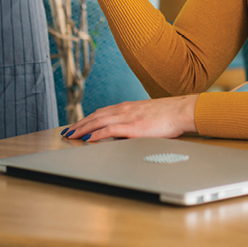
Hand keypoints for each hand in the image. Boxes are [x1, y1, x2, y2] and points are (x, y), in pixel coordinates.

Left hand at [61, 96, 199, 142]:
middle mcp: (123, 110)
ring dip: (82, 128)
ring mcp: (127, 117)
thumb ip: (134, 122)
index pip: (101, 112)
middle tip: (66, 131)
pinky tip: (88, 139)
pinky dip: (96, 134)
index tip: (76, 125)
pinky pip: (109, 130)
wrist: (180, 111)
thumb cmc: (168, 115)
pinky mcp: (132, 127)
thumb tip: (124, 132)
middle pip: (95, 116)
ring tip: (71, 135)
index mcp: (127, 107)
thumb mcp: (146, 116)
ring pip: (98, 122)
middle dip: (79, 124)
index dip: (86, 119)